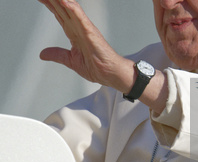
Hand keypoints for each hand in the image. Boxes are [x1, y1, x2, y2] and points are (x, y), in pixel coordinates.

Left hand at [39, 0, 167, 112]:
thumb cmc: (96, 67)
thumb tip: (42, 54)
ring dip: (61, 0)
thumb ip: (57, 55)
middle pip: (63, 8)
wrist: (110, 74)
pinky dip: (73, 9)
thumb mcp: (71, 61)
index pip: (60, 15)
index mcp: (75, 33)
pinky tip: (65, 1)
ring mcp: (85, 29)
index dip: (50, 5)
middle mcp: (79, 28)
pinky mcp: (92, 33)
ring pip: (70, 9)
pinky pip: (81, 19)